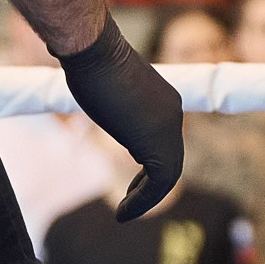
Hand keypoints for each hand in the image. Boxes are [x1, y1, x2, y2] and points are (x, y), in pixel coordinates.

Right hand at [58, 19, 185, 218]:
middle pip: (171, 161)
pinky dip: (144, 201)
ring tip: (123, 213)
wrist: (93, 50)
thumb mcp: (108, 89)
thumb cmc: (90, 61)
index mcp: (166, 102)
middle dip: (150, 187)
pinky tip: (123, 212)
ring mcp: (170, 126)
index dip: (150, 171)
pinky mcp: (158, 139)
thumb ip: (117, 108)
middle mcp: (174, 114)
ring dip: (146, 199)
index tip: (132, 187)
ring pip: (169, 174)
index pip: (165, 144)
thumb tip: (108, 109)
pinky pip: (160, 181)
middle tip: (128, 205)